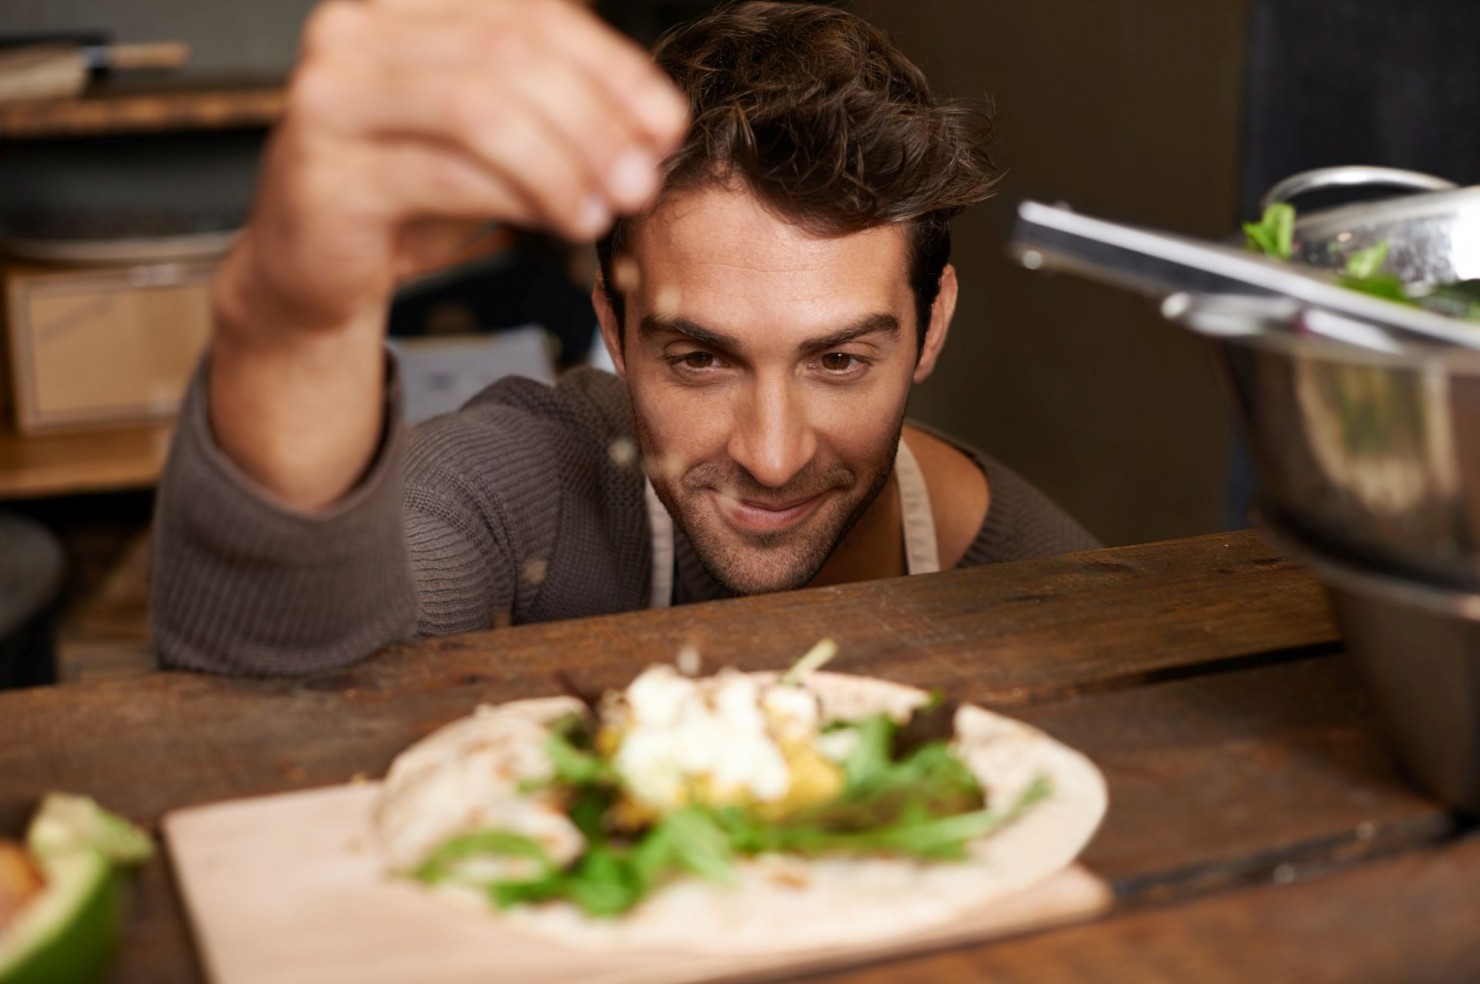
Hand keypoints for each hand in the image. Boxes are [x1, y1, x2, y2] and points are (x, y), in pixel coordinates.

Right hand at [222, 0, 688, 338]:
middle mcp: (353, 30)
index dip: (609, 64)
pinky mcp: (324, 171)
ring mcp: (330, 96)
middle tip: (643, 178)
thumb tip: (656, 123)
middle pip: (506, 53)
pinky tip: (562, 222)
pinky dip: (519, 197)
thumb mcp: (493, 137)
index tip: (665, 122)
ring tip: (607, 207)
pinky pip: (444, 173)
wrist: (314, 271)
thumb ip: (558, 110)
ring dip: (562, 162)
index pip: (525, 10)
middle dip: (593, 118)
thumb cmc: (410, 192)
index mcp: (403, 4)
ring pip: (477, 109)